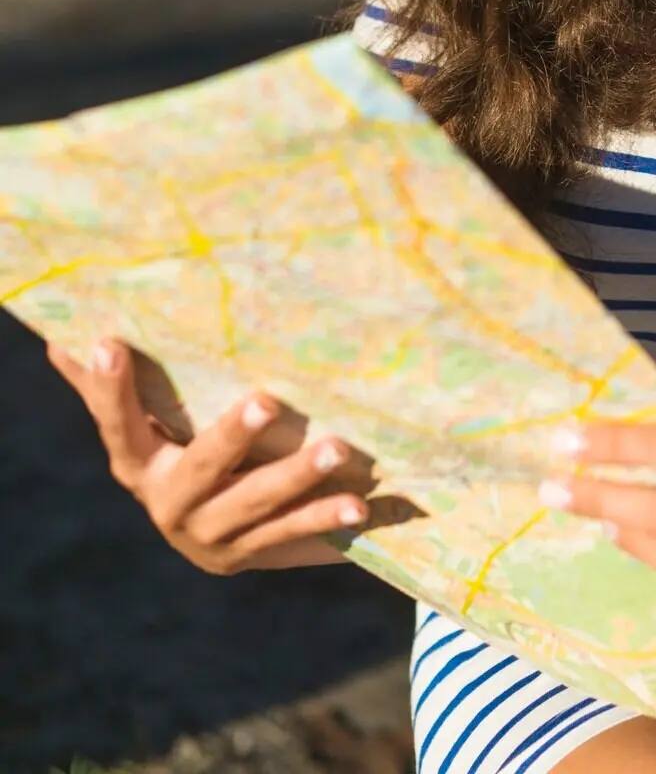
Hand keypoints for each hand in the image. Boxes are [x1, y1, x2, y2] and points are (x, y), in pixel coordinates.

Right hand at [48, 338, 367, 574]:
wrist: (206, 534)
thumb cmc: (173, 450)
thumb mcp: (142, 423)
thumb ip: (104, 386)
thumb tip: (59, 335)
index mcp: (137, 466)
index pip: (118, 424)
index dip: (111, 389)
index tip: (110, 343)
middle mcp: (169, 505)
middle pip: (201, 469)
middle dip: (232, 438)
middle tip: (266, 401)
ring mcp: (211, 538)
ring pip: (257, 507)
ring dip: (299, 479)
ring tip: (339, 448)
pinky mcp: (252, 555)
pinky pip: (292, 537)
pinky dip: (326, 520)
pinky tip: (360, 505)